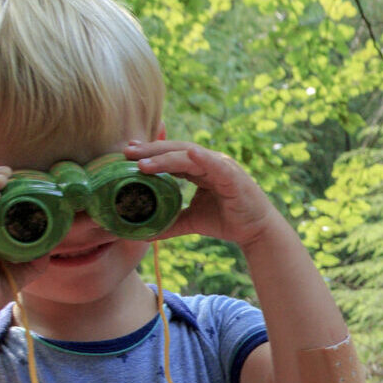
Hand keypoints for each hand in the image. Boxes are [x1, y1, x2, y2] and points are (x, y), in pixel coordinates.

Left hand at [122, 140, 288, 252]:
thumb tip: (145, 233)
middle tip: (126, 151)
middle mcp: (209, 162)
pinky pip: (215, 164)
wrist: (256, 232)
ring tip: (142, 163)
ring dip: (165, 157)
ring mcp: (221, 166)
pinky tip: (187, 156)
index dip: (149, 153)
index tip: (126, 153)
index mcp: (200, 168)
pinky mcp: (233, 176)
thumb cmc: (227, 221)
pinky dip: (202, 159)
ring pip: (189, 155)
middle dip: (150, 150)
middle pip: (175, 150)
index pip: (171, 156)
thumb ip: (170, 222)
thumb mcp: (191, 221)